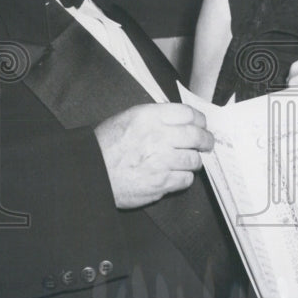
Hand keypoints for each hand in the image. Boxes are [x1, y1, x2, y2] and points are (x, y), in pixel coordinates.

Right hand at [94, 103, 213, 208]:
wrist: (89, 173)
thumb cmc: (105, 145)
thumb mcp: (127, 118)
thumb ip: (155, 117)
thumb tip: (179, 119)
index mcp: (149, 117)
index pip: (188, 113)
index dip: (199, 119)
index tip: (202, 124)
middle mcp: (158, 136)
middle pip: (196, 136)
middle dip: (206, 140)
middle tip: (207, 143)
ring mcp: (161, 161)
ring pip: (194, 160)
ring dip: (195, 161)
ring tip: (191, 161)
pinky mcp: (160, 183)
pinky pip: (185, 179)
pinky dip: (185, 178)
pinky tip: (178, 175)